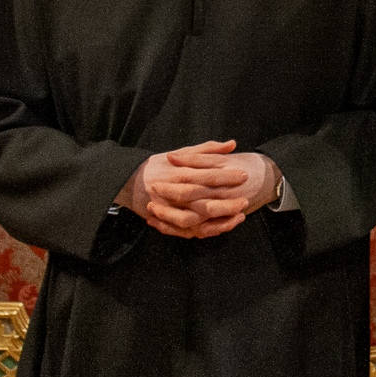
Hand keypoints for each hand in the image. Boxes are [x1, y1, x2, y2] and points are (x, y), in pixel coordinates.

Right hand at [118, 141, 276, 239]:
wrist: (130, 181)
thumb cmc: (160, 165)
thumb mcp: (183, 152)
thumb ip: (208, 149)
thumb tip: (232, 144)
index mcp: (180, 174)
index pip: (208, 176)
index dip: (228, 177)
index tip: (245, 175)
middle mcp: (176, 194)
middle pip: (205, 203)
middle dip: (228, 204)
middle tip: (246, 199)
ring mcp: (172, 211)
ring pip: (199, 221)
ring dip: (221, 221)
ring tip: (240, 215)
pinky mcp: (169, 223)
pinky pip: (191, 231)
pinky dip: (209, 231)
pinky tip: (225, 225)